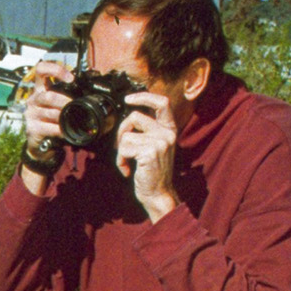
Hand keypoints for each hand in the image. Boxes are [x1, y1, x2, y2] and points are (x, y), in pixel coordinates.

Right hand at [16, 61, 74, 192]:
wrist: (41, 143)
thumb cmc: (52, 121)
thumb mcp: (58, 105)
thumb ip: (68, 96)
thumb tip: (92, 92)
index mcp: (40, 88)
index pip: (41, 69)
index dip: (55, 70)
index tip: (70, 78)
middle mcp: (33, 99)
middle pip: (48, 95)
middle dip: (64, 101)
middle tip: (74, 106)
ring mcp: (31, 114)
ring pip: (51, 112)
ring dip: (64, 117)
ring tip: (71, 120)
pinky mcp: (32, 128)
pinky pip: (50, 127)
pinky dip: (61, 130)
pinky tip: (65, 131)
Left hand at [115, 91, 180, 221]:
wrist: (158, 194)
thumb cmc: (152, 172)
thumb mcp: (154, 147)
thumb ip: (147, 131)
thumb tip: (128, 117)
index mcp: (169, 129)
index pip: (162, 103)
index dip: (144, 97)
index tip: (128, 99)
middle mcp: (167, 133)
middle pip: (134, 117)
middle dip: (121, 130)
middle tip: (122, 147)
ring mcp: (160, 141)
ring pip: (126, 135)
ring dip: (121, 151)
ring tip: (128, 163)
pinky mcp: (150, 151)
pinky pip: (124, 148)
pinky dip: (120, 160)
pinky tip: (127, 170)